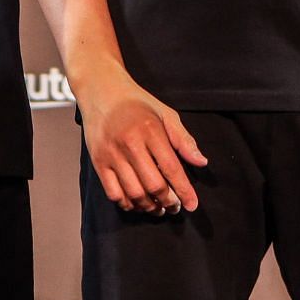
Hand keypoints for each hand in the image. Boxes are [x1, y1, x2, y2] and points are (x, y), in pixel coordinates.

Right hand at [77, 69, 207, 214]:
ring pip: (134, 193)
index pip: (171, 168)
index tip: (192, 205)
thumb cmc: (137, 103)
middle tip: (175, 206)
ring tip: (159, 208)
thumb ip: (183, 139)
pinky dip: (128, 204)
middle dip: (168, 201)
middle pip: (154, 184)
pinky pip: (113, 193)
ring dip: (150, 207)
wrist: (101, 91)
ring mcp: (112, 155)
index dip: (184, 190)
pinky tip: (137, 203)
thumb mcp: (165, 113)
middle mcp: (130, 144)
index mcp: (150, 130)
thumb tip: (202, 162)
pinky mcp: (98, 162)